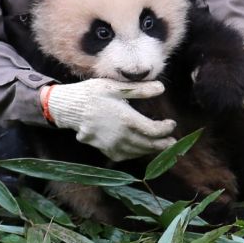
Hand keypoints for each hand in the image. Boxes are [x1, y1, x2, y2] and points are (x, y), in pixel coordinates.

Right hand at [44, 79, 176, 160]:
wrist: (70, 109)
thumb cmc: (94, 93)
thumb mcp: (116, 86)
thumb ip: (141, 90)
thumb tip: (161, 88)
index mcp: (126, 120)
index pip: (153, 130)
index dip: (165, 129)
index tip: (172, 124)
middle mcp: (120, 137)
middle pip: (147, 144)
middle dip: (162, 144)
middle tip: (173, 143)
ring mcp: (112, 146)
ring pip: (137, 152)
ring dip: (150, 150)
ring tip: (161, 147)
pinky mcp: (105, 150)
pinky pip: (125, 155)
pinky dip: (136, 154)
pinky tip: (140, 149)